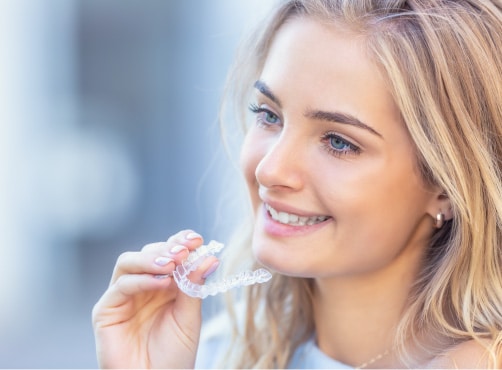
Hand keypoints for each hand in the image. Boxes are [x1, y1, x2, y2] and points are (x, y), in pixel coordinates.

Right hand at [92, 230, 217, 368]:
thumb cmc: (174, 356)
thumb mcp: (190, 317)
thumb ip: (194, 286)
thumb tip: (209, 257)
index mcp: (164, 284)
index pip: (168, 253)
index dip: (180, 242)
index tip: (196, 239)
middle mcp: (142, 286)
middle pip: (148, 252)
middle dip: (167, 248)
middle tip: (185, 250)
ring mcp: (122, 297)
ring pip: (128, 262)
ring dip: (151, 258)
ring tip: (172, 264)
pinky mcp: (106, 311)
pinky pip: (121, 286)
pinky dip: (141, 280)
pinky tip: (162, 283)